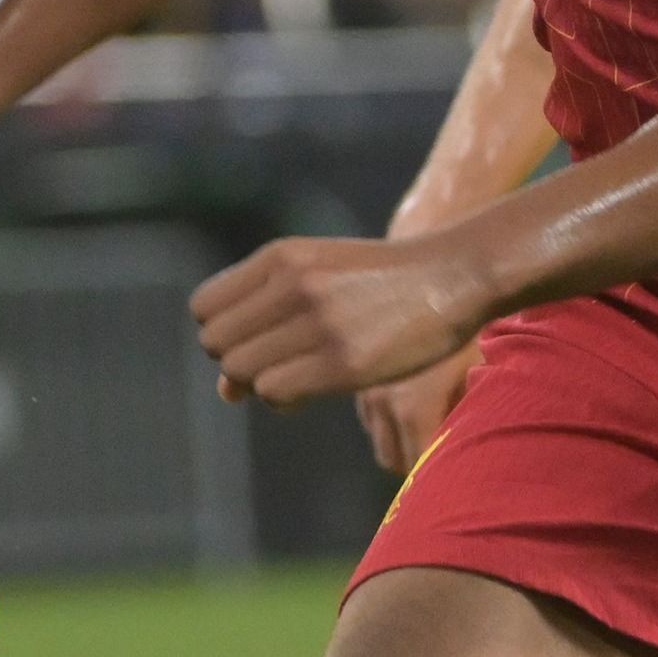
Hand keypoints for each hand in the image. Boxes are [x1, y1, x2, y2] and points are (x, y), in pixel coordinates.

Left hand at [194, 234, 488, 408]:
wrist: (454, 275)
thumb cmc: (382, 284)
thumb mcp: (319, 278)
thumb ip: (265, 319)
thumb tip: (225, 392)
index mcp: (281, 256)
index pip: (203, 307)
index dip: (223, 331)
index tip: (257, 340)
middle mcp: (292, 285)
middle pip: (215, 344)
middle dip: (237, 362)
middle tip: (278, 363)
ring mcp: (318, 324)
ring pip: (240, 372)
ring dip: (261, 384)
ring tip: (299, 376)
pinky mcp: (344, 363)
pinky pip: (275, 392)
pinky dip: (283, 400)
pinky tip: (311, 390)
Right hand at [356, 336, 480, 474]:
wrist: (438, 277)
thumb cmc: (467, 326)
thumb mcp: (474, 371)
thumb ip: (463, 411)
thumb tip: (460, 442)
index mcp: (412, 408)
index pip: (418, 461)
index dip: (435, 470)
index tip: (451, 468)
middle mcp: (380, 403)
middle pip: (391, 458)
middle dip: (414, 463)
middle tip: (439, 454)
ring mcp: (363, 387)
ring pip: (376, 437)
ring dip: (397, 440)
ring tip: (423, 430)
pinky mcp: (353, 373)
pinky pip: (366, 413)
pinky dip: (383, 418)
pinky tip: (402, 403)